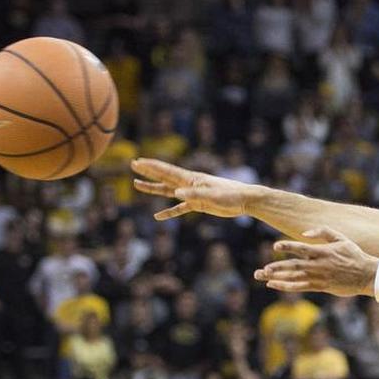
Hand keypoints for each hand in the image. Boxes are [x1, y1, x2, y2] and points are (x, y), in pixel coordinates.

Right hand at [131, 158, 259, 219]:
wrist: (245, 200)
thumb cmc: (231, 195)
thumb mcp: (212, 196)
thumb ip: (194, 194)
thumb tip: (176, 194)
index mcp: (192, 178)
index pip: (167, 171)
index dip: (152, 166)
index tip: (138, 161)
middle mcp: (190, 184)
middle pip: (164, 177)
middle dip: (148, 171)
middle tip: (133, 164)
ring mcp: (193, 193)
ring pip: (168, 191)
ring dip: (153, 188)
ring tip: (137, 185)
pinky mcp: (198, 204)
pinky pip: (179, 208)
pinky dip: (169, 211)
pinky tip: (158, 217)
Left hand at [254, 227, 377, 296]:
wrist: (367, 275)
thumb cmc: (355, 255)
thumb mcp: (341, 238)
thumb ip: (323, 232)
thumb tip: (305, 233)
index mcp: (323, 251)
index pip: (301, 248)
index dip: (288, 246)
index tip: (275, 246)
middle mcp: (318, 265)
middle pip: (293, 266)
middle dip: (275, 267)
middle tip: (261, 270)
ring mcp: (319, 277)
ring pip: (294, 277)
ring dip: (277, 277)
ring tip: (262, 276)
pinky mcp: (321, 287)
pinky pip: (300, 287)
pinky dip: (286, 286)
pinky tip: (274, 285)